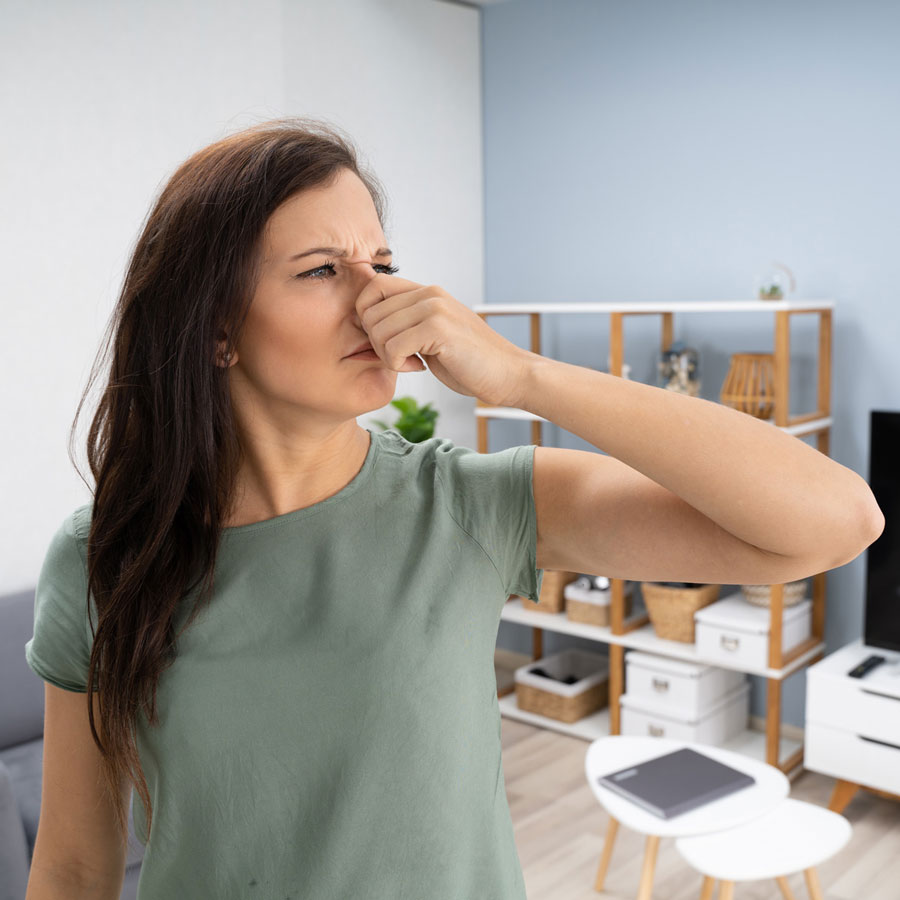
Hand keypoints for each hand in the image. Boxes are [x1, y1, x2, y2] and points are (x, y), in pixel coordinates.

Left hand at [354, 274, 531, 406]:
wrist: (509, 374)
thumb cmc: (470, 361)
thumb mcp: (433, 334)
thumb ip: (408, 323)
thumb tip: (368, 324)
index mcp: (427, 292)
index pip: (373, 286)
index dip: (367, 316)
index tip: (386, 340)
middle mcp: (429, 293)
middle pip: (369, 311)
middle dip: (376, 342)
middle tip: (401, 358)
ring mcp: (435, 308)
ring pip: (378, 331)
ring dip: (387, 356)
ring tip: (412, 363)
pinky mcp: (438, 328)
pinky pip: (392, 347)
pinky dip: (398, 364)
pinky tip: (419, 367)